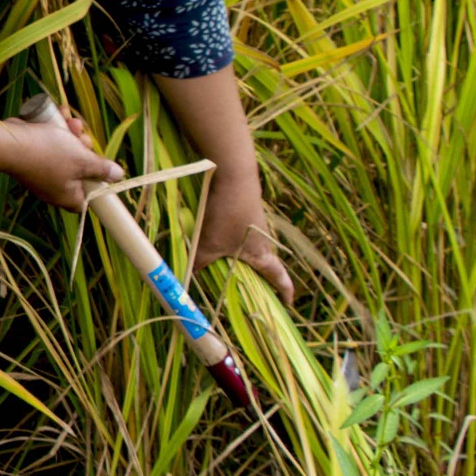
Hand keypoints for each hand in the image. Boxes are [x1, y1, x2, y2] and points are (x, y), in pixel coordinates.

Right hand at [0, 107, 121, 211]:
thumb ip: (101, 168)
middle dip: (83, 148)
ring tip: (70, 122)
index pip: (88, 199)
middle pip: (79, 170)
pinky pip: (49, 144)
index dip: (96, 183)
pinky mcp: (31, 156)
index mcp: (68, 196)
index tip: (100, 167)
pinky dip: (55, 130)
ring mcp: (41, 171)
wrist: (9, 143)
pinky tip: (59, 115)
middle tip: (82, 136)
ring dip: (70, 134)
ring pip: (65, 152)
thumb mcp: (82, 160)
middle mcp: (54, 188)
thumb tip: (118, 175)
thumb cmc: (49, 154)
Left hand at [194, 179, 295, 302]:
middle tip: (247, 290)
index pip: (279, 278)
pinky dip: (230, 240)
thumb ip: (199, 264)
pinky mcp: (244, 209)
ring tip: (224, 265)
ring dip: (240, 257)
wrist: (232, 171)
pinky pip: (239, 232)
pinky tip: (213, 237)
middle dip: (257, 277)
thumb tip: (187, 279)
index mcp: (262, 254)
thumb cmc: (225, 213)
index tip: (288, 303)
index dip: (284, 292)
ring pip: (249, 247)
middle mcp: (264, 239)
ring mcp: (255, 223)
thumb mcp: (208, 245)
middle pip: (264, 264)